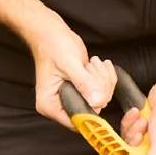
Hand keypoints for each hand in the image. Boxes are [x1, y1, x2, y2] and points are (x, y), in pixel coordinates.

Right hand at [25, 11, 116, 127]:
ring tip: (91, 63)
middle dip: (98, 87)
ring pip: (101, 99)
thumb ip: (83, 83)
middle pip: (92, 109)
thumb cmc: (53, 46)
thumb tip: (98, 100)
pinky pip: (103, 90)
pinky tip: (96, 63)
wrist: (52, 33)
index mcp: (50, 105)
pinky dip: (105, 76)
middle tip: (90, 68)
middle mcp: (61, 105)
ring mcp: (73, 97)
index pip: (76, 121)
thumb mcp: (69, 64)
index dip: (91, 110)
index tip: (98, 93)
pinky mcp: (83, 90)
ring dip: (102, 79)